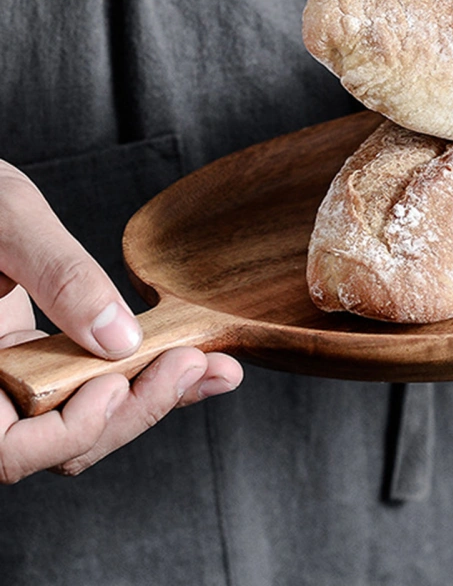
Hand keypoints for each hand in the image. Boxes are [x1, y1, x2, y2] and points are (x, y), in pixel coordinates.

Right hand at [0, 162, 242, 482]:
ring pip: (82, 423)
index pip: (8, 449)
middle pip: (56, 444)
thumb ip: (59, 276)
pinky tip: (193, 356)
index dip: (64, 434)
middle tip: (194, 365)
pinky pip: (91, 383)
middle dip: (132, 411)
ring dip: (151, 399)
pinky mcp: (40, 359)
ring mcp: (12, 378)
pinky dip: (143, 374)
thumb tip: (119, 338)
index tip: (114, 386)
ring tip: (214, 366)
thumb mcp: (7, 221)